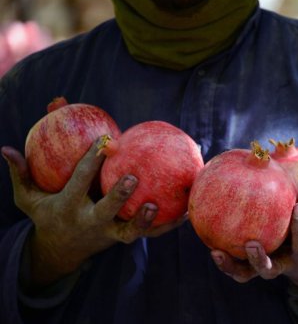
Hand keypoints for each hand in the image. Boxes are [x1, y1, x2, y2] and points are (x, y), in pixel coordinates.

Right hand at [1, 138, 186, 287]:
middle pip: (106, 212)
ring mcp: (109, 233)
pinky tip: (186, 212)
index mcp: (69, 207)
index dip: (91, 161)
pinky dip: (167, 226)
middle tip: (133, 178)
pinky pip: (149, 235)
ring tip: (163, 204)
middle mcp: (91, 222)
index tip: (104, 140)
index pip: (80, 182)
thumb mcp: (29, 197)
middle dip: (118, 197)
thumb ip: (20, 173)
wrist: (62, 250)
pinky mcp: (123, 239)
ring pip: (131, 232)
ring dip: (147, 221)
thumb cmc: (47, 214)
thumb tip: (5, 149)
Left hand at [210, 203, 297, 295]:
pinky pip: (233, 261)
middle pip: (269, 270)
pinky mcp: (248, 265)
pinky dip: (221, 254)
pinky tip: (208, 232)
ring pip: (246, 273)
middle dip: (260, 260)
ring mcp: (266, 266)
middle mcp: (284, 263)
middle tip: (251, 244)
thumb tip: (288, 147)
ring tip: (216, 252)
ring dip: (231, 266)